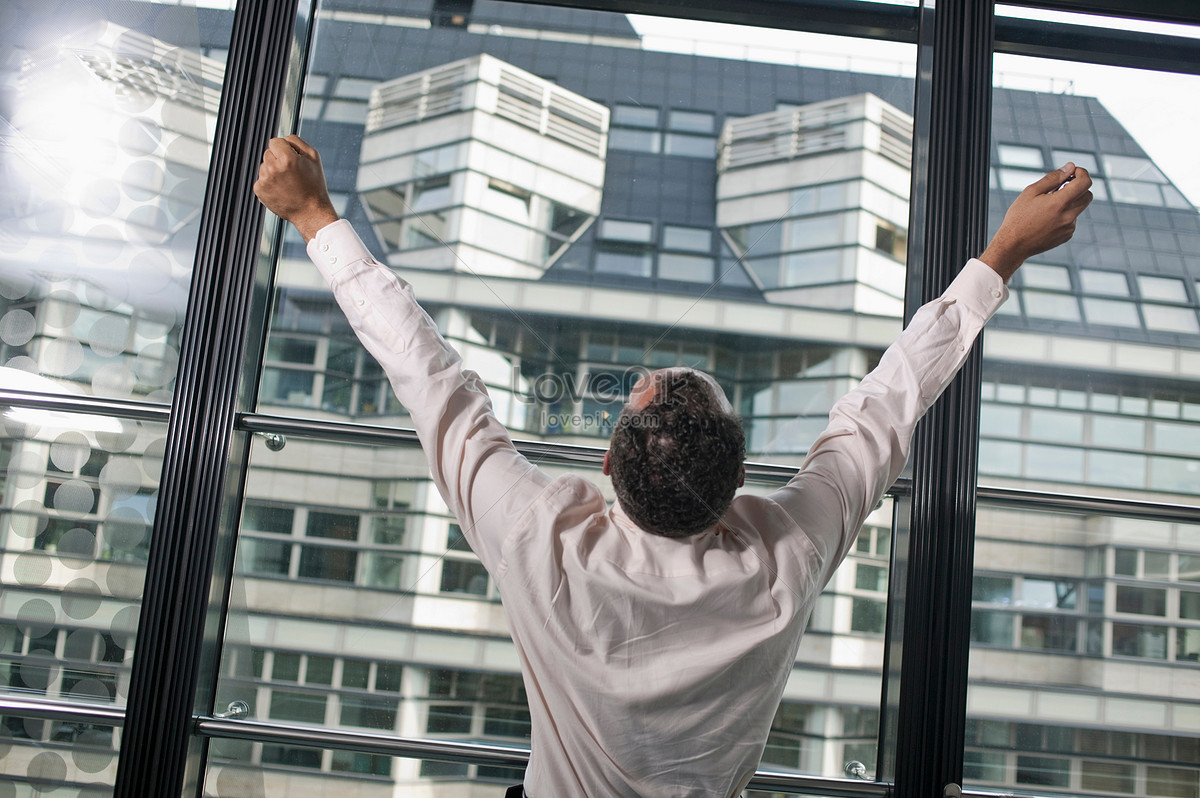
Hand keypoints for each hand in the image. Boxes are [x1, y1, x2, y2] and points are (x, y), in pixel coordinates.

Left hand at [253, 134, 339, 241]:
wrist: (311, 212)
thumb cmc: (314, 184)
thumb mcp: (313, 157)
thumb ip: (296, 141)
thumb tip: (281, 138)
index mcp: (286, 157)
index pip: (275, 141)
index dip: (285, 149)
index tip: (293, 159)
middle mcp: (272, 168)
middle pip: (268, 153)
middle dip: (278, 160)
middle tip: (292, 174)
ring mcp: (264, 180)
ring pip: (264, 166)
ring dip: (273, 171)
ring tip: (288, 183)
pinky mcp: (259, 190)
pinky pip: (261, 179)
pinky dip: (269, 183)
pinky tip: (281, 190)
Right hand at [980, 163, 1092, 280]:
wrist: (1013, 245)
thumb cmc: (1018, 217)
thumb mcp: (1031, 192)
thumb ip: (1052, 178)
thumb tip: (1070, 167)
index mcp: (1060, 203)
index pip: (1085, 182)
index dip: (1082, 173)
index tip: (1073, 172)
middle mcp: (1069, 216)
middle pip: (1087, 195)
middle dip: (1078, 187)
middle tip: (1061, 187)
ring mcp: (1069, 227)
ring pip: (1079, 208)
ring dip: (1070, 202)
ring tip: (1048, 206)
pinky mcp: (1066, 236)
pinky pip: (1072, 220)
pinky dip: (1064, 215)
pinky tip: (1047, 219)